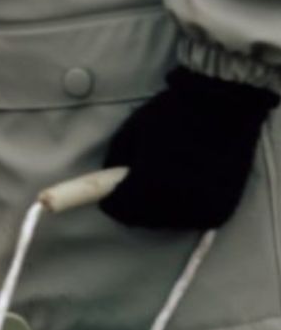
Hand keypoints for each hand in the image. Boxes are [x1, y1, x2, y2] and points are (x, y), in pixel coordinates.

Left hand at [99, 66, 278, 229]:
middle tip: (130, 191)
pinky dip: (181, 209)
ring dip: (157, 210)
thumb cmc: (169, 115)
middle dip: (132, 207)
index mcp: (150, 184)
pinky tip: (179, 191)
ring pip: (168, 221)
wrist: (219, 108)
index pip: (121, 209)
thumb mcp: (130, 135)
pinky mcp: (221, 210)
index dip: (111, 203)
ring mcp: (202, 209)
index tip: (108, 196)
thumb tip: (110, 184)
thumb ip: (116, 164)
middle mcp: (177, 203)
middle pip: (143, 220)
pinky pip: (191, 218)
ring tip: (156, 187)